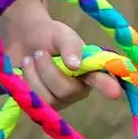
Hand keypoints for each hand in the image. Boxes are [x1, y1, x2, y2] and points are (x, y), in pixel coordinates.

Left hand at [0, 0, 123, 108]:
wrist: (23, 38)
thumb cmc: (49, 36)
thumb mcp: (61, 34)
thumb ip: (70, 46)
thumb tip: (75, 65)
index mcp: (90, 72)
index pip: (102, 81)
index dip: (108, 87)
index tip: (114, 92)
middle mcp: (77, 90)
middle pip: (66, 91)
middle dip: (48, 69)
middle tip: (40, 53)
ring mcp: (59, 99)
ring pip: (47, 98)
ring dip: (33, 74)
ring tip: (30, 59)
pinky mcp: (41, 104)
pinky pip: (32, 100)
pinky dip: (25, 81)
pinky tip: (24, 69)